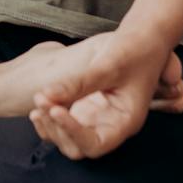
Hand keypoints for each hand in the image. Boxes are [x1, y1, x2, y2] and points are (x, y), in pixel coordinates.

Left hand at [26, 29, 179, 159]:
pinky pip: (66, 121)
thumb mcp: (109, 65)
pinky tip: (41, 100)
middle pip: (79, 146)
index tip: (55, 110)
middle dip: (57, 129)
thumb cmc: (135, 50)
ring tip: (38, 100)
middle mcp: (111, 125)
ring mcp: (98, 117)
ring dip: (51, 124)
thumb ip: (79, 83)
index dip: (73, 133)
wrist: (144, 36)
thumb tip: (46, 95)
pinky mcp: (88, 106)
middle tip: (41, 101)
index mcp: (125, 121)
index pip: (95, 144)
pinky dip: (52, 115)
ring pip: (70, 137)